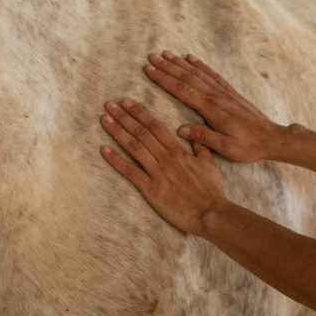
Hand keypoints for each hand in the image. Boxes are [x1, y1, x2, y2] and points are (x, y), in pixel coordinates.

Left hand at [99, 99, 228, 236]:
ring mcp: (157, 173)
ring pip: (134, 147)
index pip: (155, 126)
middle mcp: (166, 158)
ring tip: (104, 120)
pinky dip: (116, 160)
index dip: (139, 113)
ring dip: (117, 132)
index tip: (126, 102)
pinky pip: (130, 172)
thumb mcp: (209, 164)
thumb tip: (192, 133)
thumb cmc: (211, 191)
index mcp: (178, 151)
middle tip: (108, 105)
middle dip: (123, 117)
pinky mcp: (150, 189)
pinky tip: (104, 150)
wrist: (210, 214)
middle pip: (141, 132)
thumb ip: (200, 146)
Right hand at [143, 51, 287, 162]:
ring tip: (165, 54)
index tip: (149, 70)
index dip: (164, 79)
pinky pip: (212, 75)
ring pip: (198, 73)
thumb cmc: (248, 146)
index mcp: (212, 109)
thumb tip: (181, 129)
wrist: (272, 138)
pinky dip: (200, 65)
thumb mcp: (226, 147)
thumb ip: (203, 137)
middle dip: (167, 67)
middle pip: (187, 77)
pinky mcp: (230, 92)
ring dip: (180, 63)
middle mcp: (216, 96)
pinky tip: (191, 58)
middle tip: (151, 57)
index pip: (182, 90)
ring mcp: (223, 92)